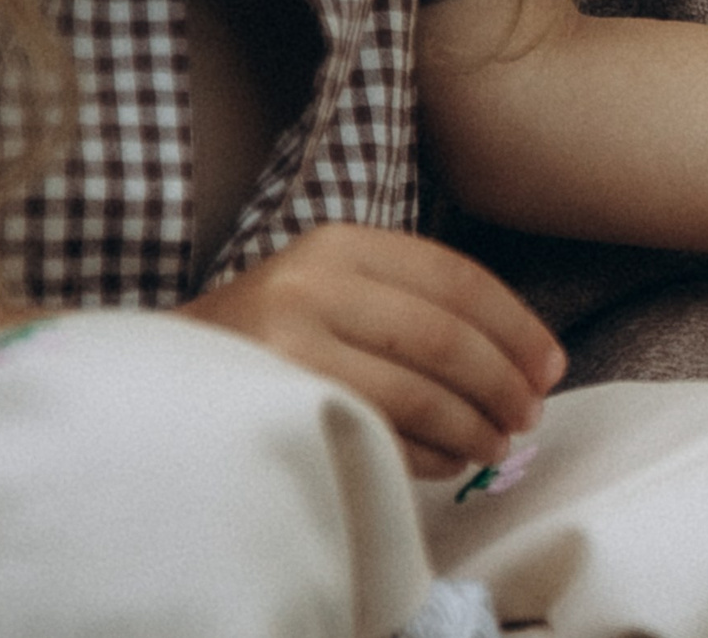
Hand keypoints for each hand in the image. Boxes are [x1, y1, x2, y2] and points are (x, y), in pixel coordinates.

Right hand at [176, 223, 566, 478]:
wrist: (156, 383)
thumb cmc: (269, 338)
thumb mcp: (332, 287)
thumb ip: (414, 303)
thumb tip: (528, 358)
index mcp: (340, 244)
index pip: (457, 279)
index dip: (517, 327)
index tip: (551, 366)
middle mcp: (313, 284)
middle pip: (446, 339)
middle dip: (502, 384)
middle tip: (529, 417)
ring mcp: (288, 347)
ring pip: (417, 393)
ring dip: (472, 428)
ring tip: (494, 445)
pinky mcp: (276, 406)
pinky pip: (379, 437)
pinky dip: (427, 456)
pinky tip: (446, 462)